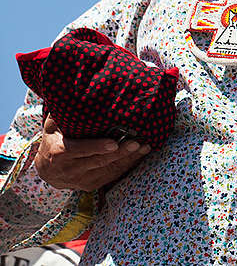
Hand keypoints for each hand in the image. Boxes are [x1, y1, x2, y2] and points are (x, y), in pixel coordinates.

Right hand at [34, 115, 150, 190]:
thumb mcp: (52, 128)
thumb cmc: (53, 142)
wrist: (46, 171)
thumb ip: (60, 115)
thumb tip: (71, 95)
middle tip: (137, 143)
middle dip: (120, 153)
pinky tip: (139, 156)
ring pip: (108, 170)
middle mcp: (70, 170)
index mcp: (60, 153)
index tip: (113, 143)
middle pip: (99, 161)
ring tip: (145, 147)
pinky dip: (126, 166)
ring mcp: (81, 180)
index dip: (97, 147)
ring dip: (128, 159)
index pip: (80, 150)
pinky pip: (111, 176)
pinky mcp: (90, 186)